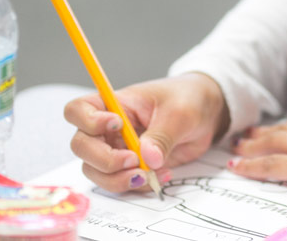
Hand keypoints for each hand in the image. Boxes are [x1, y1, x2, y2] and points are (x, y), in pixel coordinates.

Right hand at [64, 72, 228, 192]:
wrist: (208, 112)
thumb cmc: (188, 99)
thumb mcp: (179, 113)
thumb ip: (161, 136)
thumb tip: (147, 159)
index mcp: (114, 103)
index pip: (78, 110)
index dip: (88, 121)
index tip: (117, 125)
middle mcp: (108, 128)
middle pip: (81, 147)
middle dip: (104, 159)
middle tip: (133, 160)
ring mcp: (117, 149)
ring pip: (96, 171)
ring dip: (117, 179)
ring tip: (148, 175)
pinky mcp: (131, 167)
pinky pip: (120, 183)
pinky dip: (137, 186)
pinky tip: (161, 175)